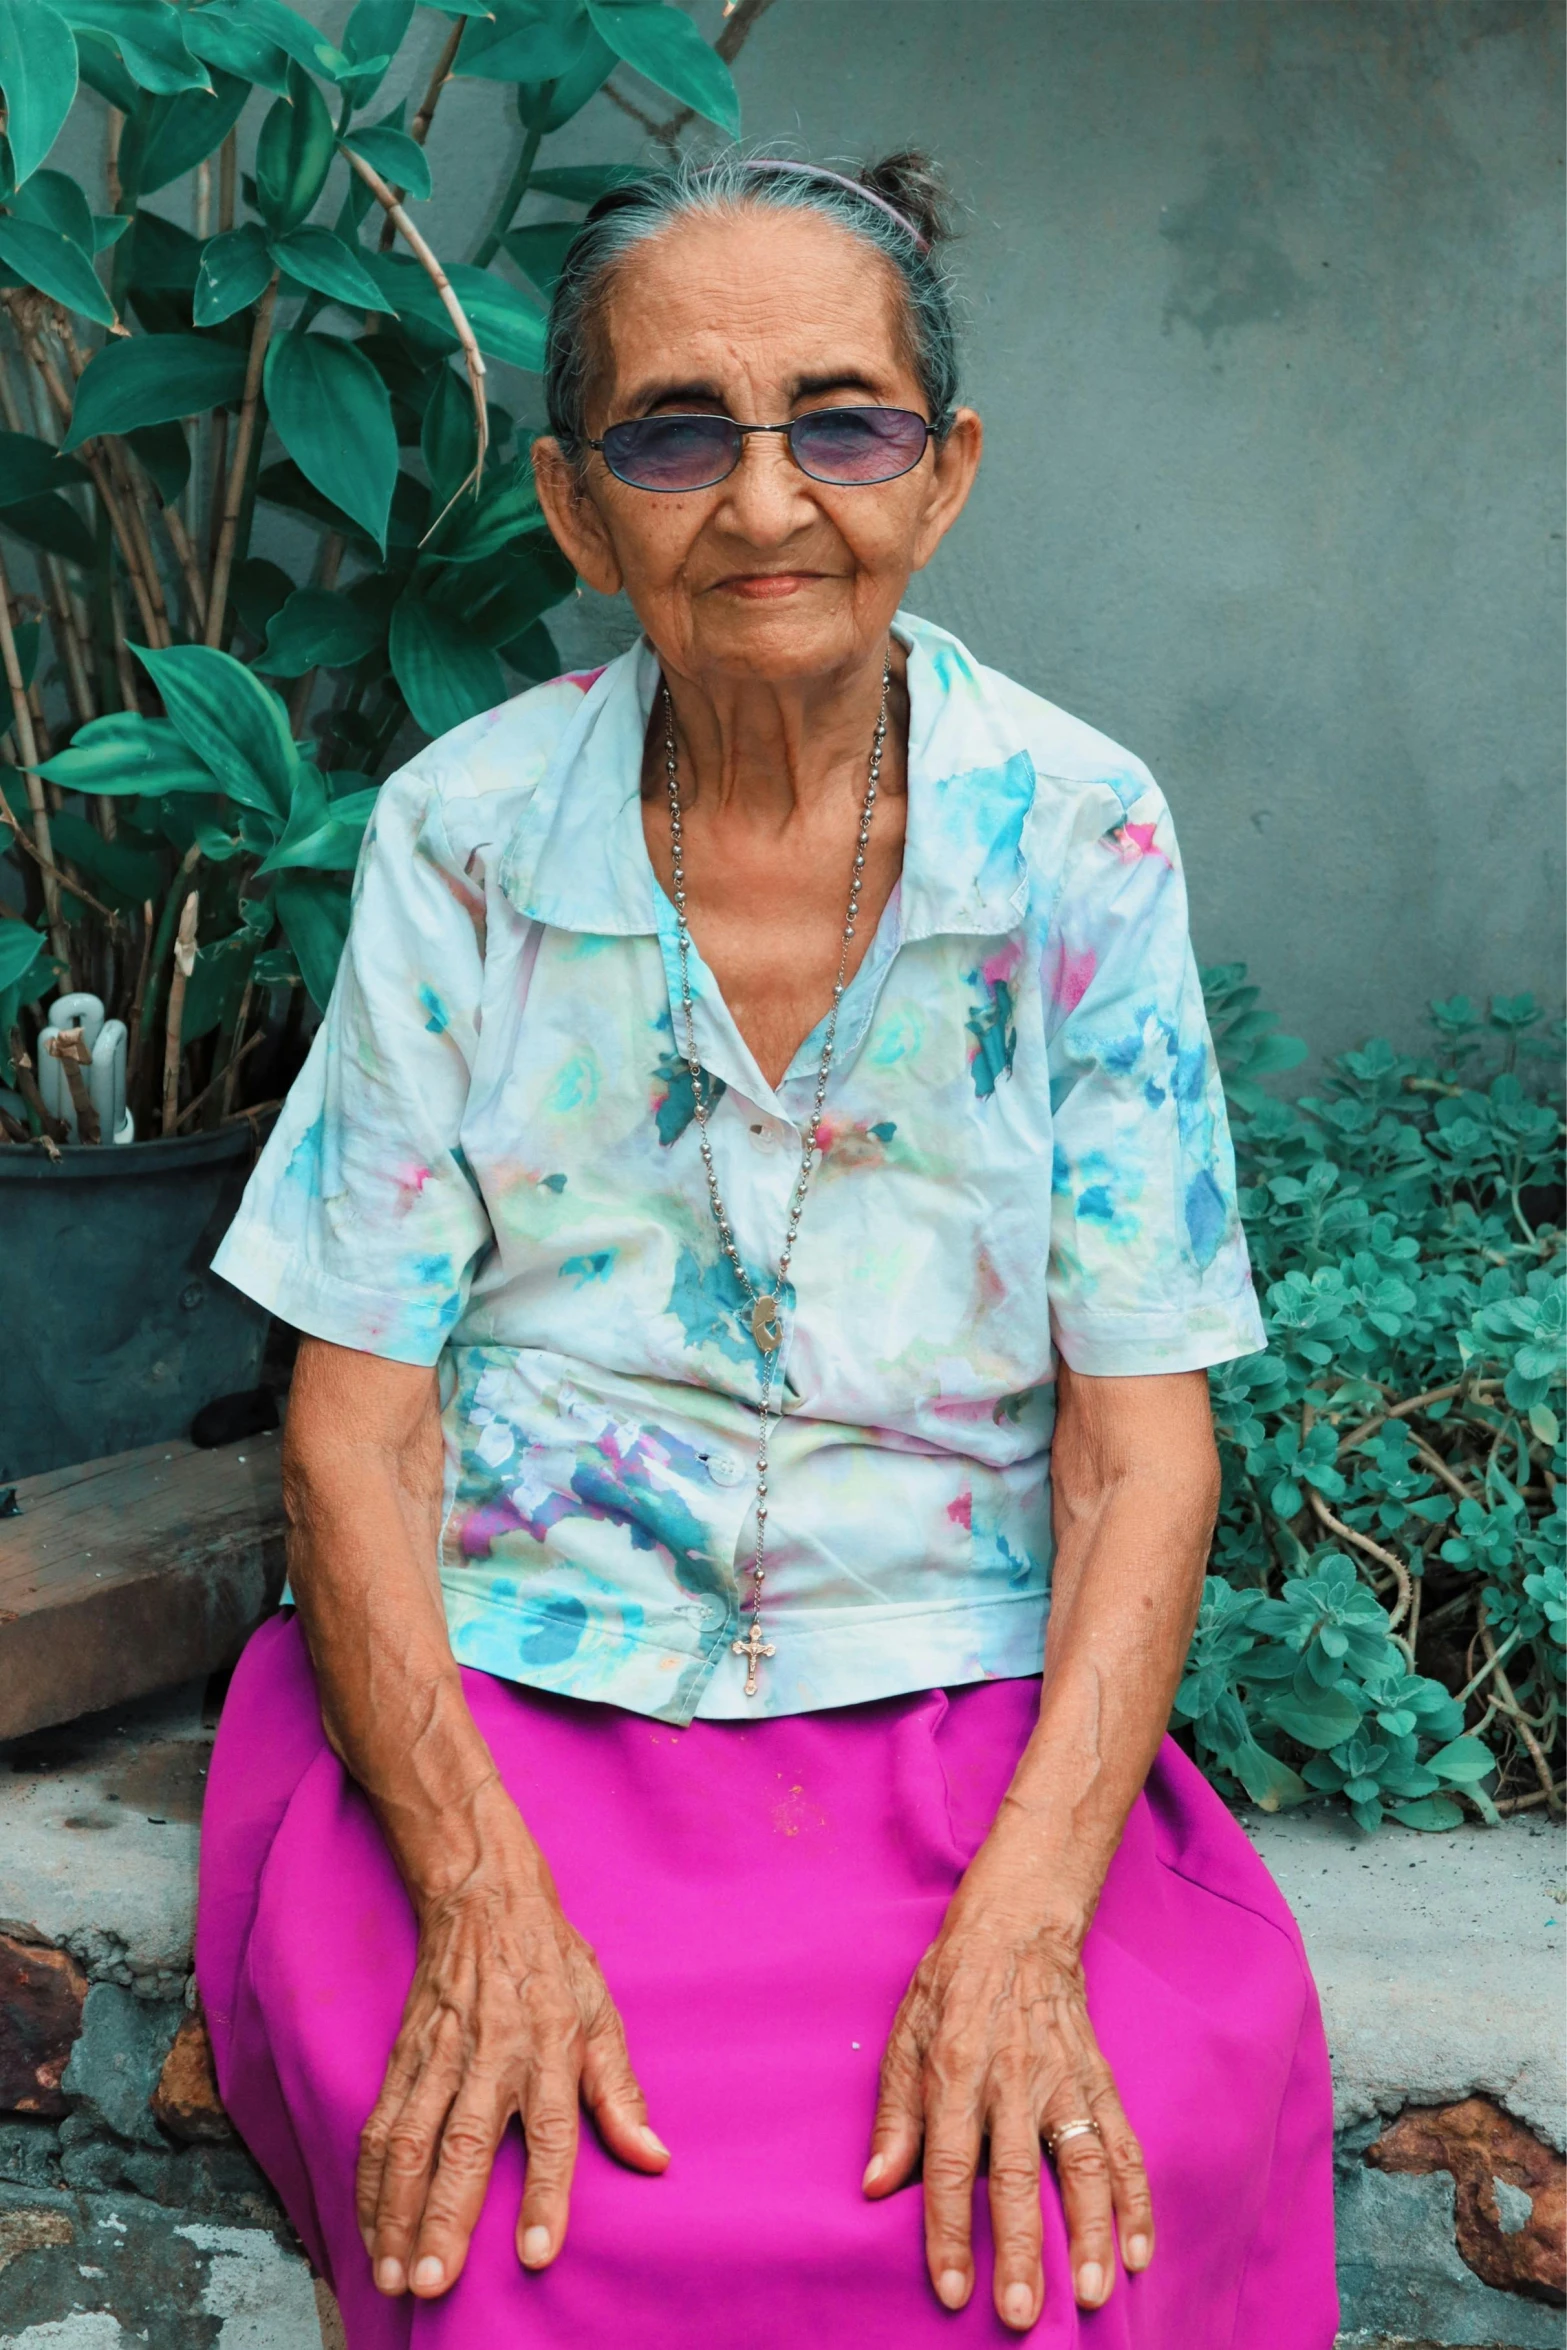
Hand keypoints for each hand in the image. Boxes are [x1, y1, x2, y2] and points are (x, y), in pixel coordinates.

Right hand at [356, 1791, 667, 2299]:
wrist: (484, 1898)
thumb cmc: (553, 1964)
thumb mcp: (601, 2014)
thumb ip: (621, 2093)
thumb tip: (654, 2157)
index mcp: (549, 2046)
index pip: (550, 2131)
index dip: (544, 2193)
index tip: (534, 2254)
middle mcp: (490, 2054)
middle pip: (463, 2146)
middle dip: (445, 2218)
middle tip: (433, 2284)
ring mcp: (439, 2056)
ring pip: (408, 2143)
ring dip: (396, 2214)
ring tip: (394, 2275)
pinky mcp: (402, 2056)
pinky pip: (379, 2127)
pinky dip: (369, 2185)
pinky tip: (371, 2231)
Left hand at [863, 1872, 1151, 2332]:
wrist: (1017, 1925)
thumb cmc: (950, 1986)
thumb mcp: (903, 2036)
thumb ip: (894, 2115)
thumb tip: (876, 2186)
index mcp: (956, 2070)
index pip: (952, 2164)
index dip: (950, 2232)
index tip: (953, 2292)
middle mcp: (1014, 2080)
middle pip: (1019, 2176)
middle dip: (1023, 2250)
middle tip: (1023, 2315)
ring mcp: (1063, 2081)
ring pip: (1083, 2166)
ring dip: (1091, 2234)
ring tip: (1094, 2295)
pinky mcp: (1097, 2080)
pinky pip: (1122, 2144)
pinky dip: (1136, 2199)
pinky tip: (1138, 2250)